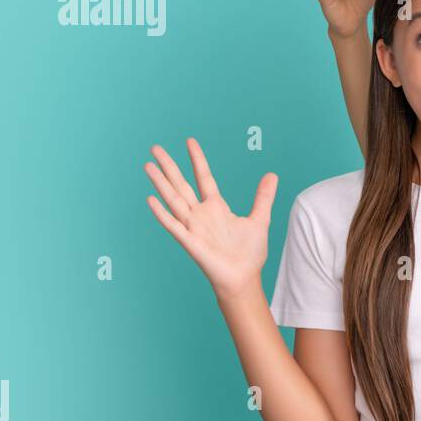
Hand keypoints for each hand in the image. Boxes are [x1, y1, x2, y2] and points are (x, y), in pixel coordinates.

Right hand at [144, 138, 277, 300]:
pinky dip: (162, 213)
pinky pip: (173, 225)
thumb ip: (263, 197)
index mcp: (216, 207)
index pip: (204, 177)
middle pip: (181, 184)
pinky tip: (151, 199)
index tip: (190, 141)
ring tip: (148, 165)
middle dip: (169, 166)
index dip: (197, 159)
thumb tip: (272, 175)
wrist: (244, 279)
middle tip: (155, 148)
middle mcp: (201, 214)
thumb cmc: (250, 253)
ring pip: (173, 200)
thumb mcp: (260, 219)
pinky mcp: (190, 242)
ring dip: (161, 183)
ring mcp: (193, 227)